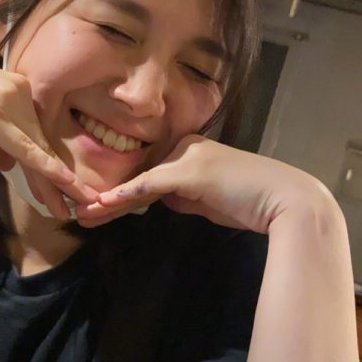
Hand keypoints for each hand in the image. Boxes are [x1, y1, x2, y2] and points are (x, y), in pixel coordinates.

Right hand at [0, 37, 97, 218]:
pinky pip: (27, 147)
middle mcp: (19, 92)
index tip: (65, 187)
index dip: (51, 162)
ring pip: (39, 149)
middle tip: (80, 204)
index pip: (37, 132)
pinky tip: (64, 183)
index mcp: (17, 88)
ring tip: (74, 207)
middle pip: (43, 142)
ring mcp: (8, 102)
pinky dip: (47, 167)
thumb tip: (10, 166)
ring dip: (56, 183)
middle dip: (60, 179)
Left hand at [77, 135, 331, 230]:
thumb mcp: (208, 199)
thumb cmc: (251, 202)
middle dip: (106, 197)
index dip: (120, 193)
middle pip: (137, 174)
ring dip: (107, 200)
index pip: (146, 174)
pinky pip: (150, 185)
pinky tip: (103, 204)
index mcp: (189, 150)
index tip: (96, 209)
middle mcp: (184, 146)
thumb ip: (182, 195)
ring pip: (138, 180)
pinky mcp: (189, 170)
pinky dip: (125, 196)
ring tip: (81, 215)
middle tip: (78, 213)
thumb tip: (158, 200)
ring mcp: (186, 156)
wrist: (283, 201)